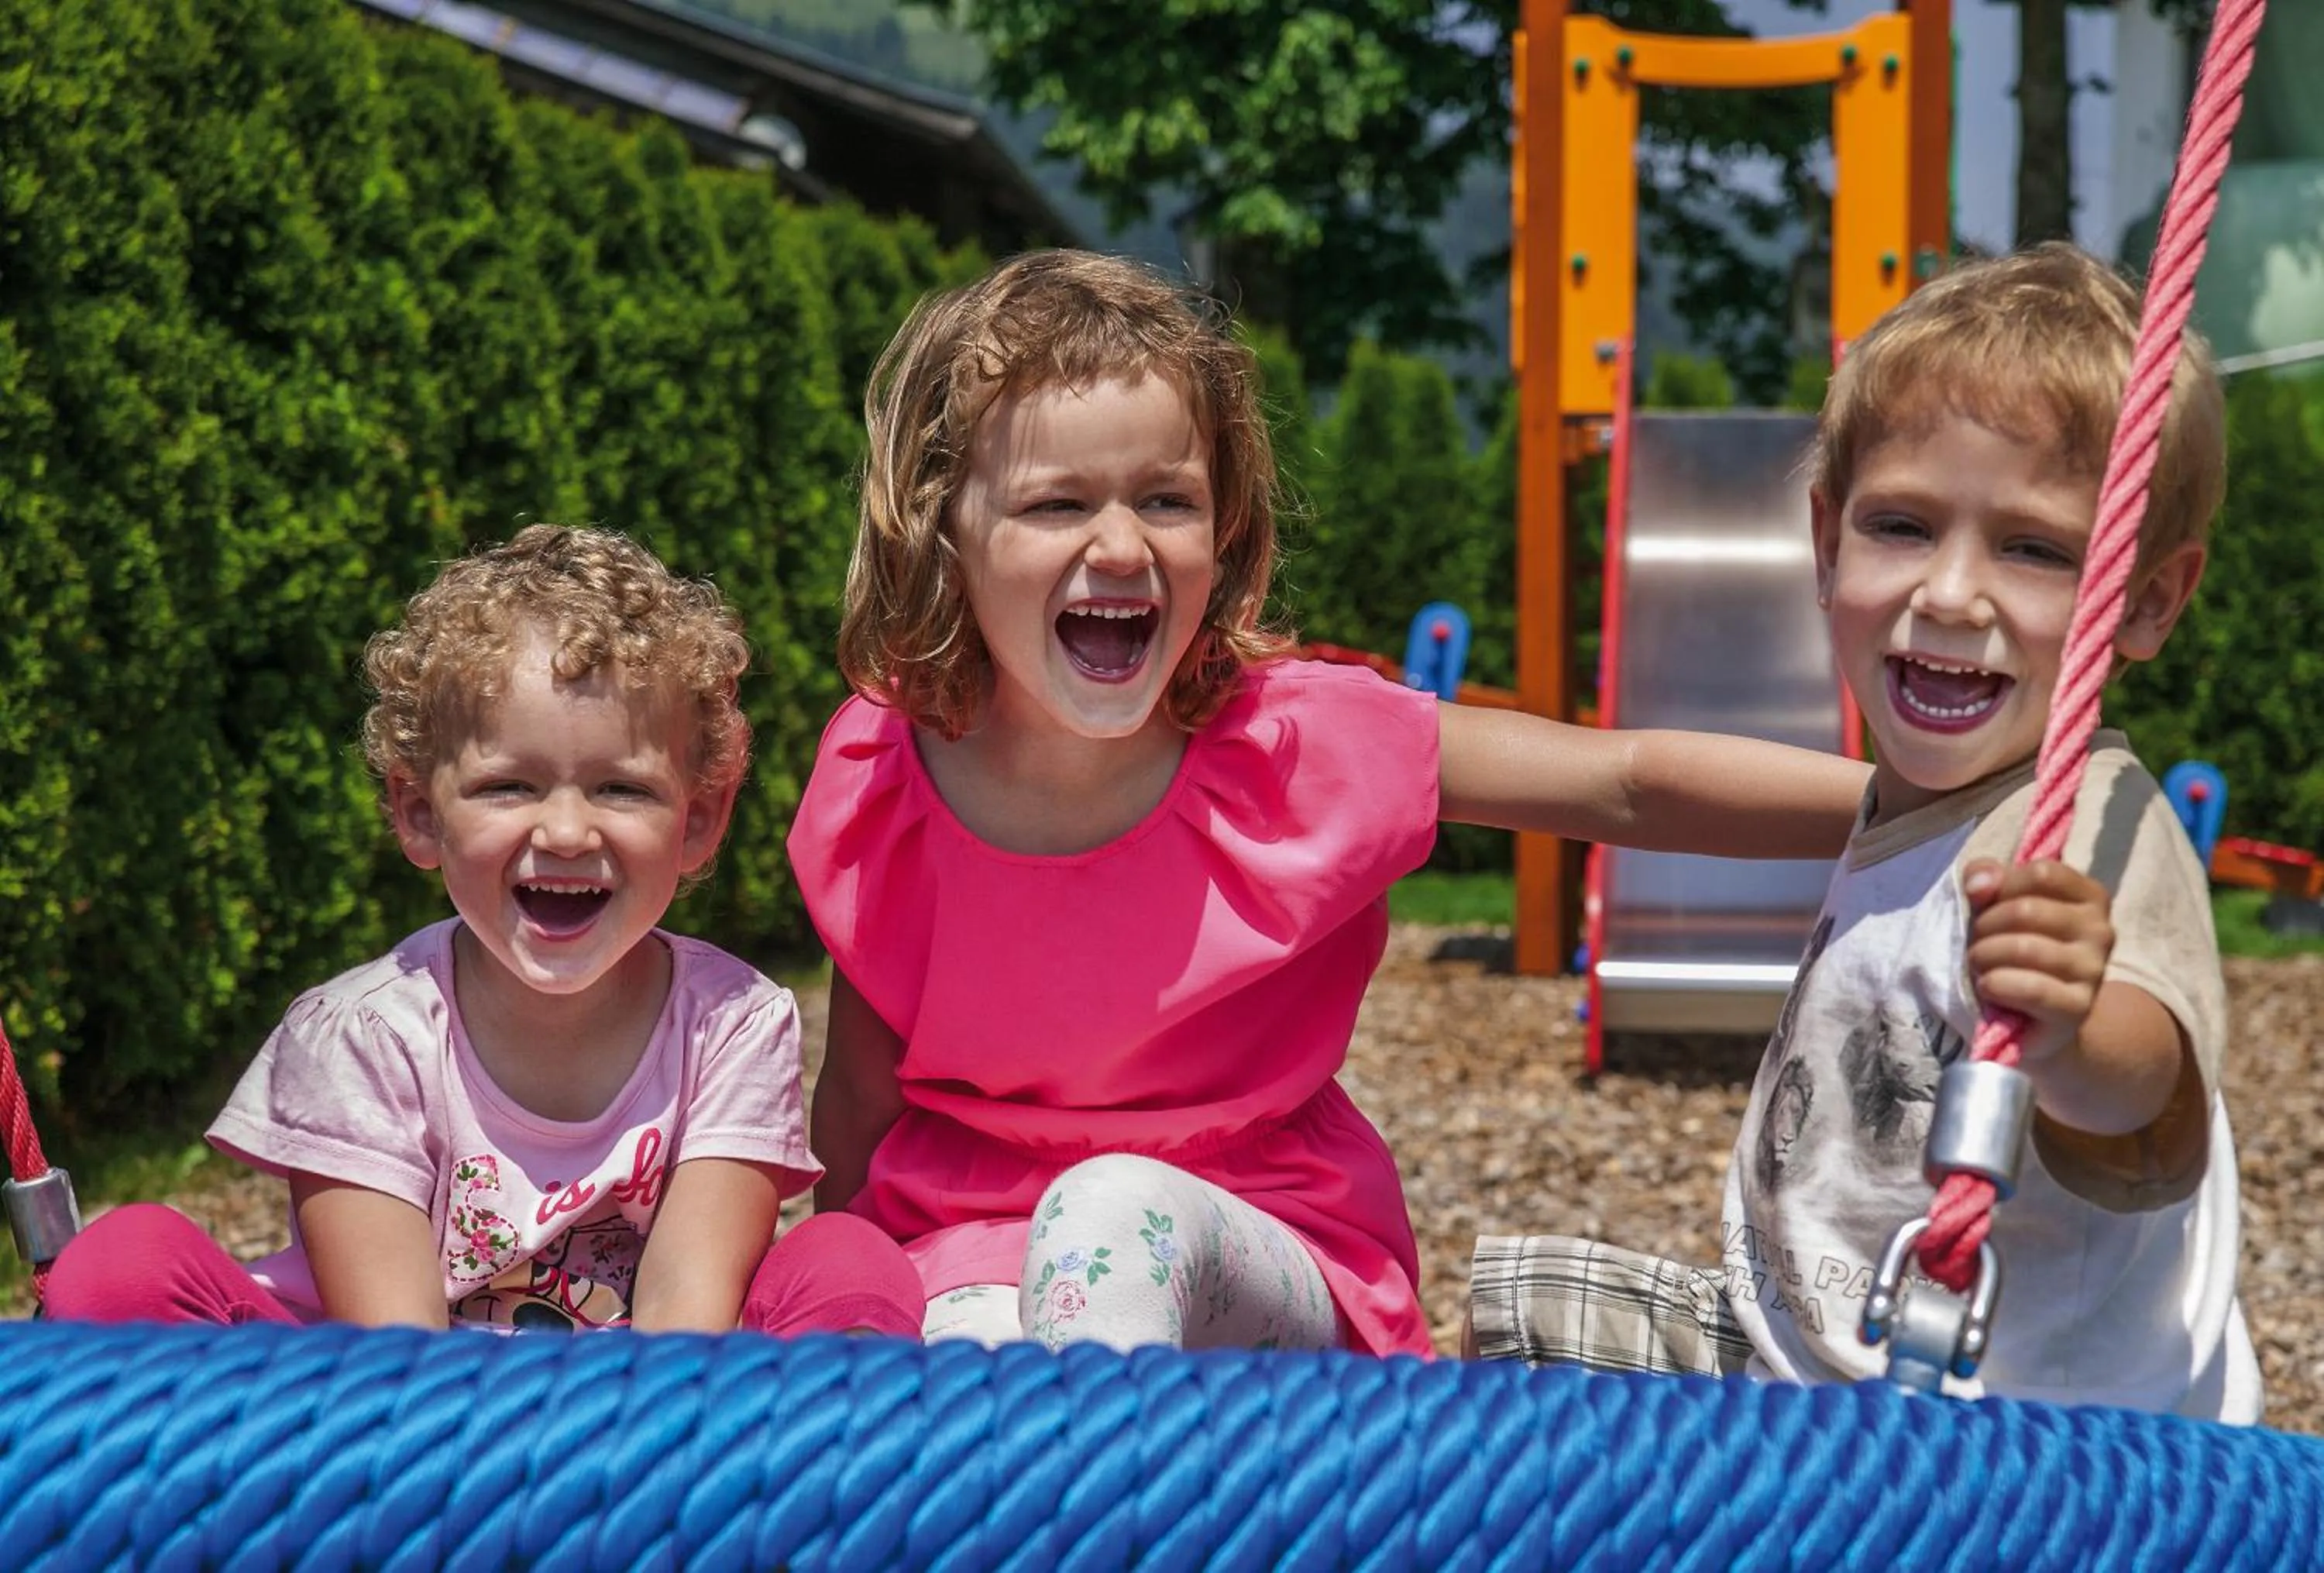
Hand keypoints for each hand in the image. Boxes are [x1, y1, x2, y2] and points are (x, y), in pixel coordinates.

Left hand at [1962, 858, 2112, 1062]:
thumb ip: (1986, 878)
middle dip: (1985, 926)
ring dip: (1985, 956)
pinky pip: (2030, 988)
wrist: (2034, 1018)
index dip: (2002, 885)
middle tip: (1976, 943)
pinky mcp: (2078, 1007)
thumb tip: (1979, 883)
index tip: (1984, 904)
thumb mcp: (1997, 904)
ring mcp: (2093, 970)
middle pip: (2026, 910)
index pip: (2042, 873)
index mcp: (2089, 897)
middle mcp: (2100, 931)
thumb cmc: (2013, 949)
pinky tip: (1988, 987)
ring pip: (2024, 948)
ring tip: (1979, 965)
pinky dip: (1996, 984)